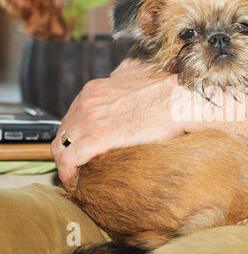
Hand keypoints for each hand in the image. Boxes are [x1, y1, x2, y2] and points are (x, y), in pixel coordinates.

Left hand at [51, 58, 186, 188]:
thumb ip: (124, 74)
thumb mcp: (138, 71)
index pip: (71, 118)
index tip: (78, 149)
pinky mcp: (99, 137)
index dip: (72, 137)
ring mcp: (91, 118)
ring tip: (76, 177)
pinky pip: (70, 159)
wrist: (181, 97)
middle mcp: (88, 102)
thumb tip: (124, 75)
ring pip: (61, 147)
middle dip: (67, 150)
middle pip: (63, 133)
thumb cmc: (167, 89)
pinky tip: (74, 182)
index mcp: (95, 91)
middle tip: (77, 166)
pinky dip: (68, 173)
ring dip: (66, 163)